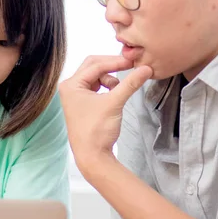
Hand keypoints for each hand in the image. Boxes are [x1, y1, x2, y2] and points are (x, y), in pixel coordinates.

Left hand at [59, 55, 152, 173]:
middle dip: (112, 66)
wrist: (92, 157)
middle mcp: (70, 87)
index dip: (115, 62)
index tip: (133, 62)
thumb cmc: (97, 130)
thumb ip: (130, 83)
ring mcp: (76, 95)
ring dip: (110, 79)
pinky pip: (96, 86)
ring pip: (96, 76)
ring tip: (119, 90)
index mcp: (71, 85)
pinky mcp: (83, 103)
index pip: (95, 65)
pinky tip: (115, 94)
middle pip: (93, 66)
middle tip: (130, 66)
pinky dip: (107, 87)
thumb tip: (146, 68)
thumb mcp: (115, 102)